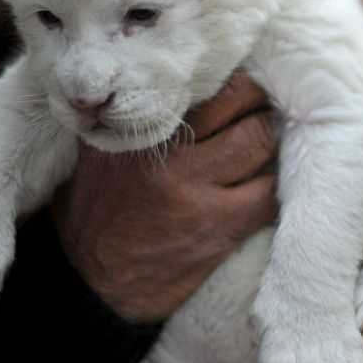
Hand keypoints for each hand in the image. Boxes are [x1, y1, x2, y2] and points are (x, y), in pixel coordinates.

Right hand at [53, 71, 278, 321]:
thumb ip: (130, 120)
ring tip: (262, 148)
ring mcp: (198, 193)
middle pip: (244, 107)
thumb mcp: (98, 154)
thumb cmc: (97, 210)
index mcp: (137, 131)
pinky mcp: (219, 229)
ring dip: (269, 144)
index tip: (240, 85)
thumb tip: (170, 82)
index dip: (233, 81)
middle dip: (259, 106)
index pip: (205, 85)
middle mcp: (169, 156)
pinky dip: (270, 186)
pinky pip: (268, 195)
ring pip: (262, 145)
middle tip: (260, 112)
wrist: (92, 282)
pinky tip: (262, 186)